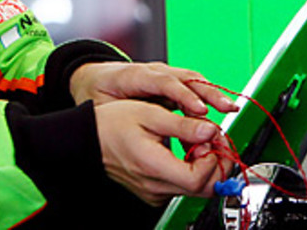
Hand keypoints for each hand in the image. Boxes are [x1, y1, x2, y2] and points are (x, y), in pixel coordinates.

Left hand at [70, 61, 238, 116]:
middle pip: (185, 77)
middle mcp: (154, 71)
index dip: (184, 95)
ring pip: (193, 80)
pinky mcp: (171, 83)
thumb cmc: (98, 92)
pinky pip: (192, 86)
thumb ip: (116, 116)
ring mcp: (164, 75)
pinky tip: (223, 108)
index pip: (163, 83)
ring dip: (213, 93)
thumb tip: (132, 130)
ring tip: (231, 108)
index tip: (200, 110)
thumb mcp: (100, 106)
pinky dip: (208, 96)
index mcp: (135, 76)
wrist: (94, 77)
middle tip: (226, 108)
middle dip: (207, 92)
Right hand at [94, 100, 232, 204]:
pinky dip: (193, 168)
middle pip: (203, 188)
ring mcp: (155, 191)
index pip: (198, 179)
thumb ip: (183, 125)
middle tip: (213, 136)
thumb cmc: (113, 124)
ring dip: (206, 164)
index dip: (213, 159)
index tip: (212, 137)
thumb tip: (210, 131)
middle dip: (216, 162)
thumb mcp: (150, 114)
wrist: (90, 138)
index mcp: (154, 167)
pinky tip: (188, 147)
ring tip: (199, 137)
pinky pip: (183, 185)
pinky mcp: (154, 190)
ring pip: (196, 188)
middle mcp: (156, 186)